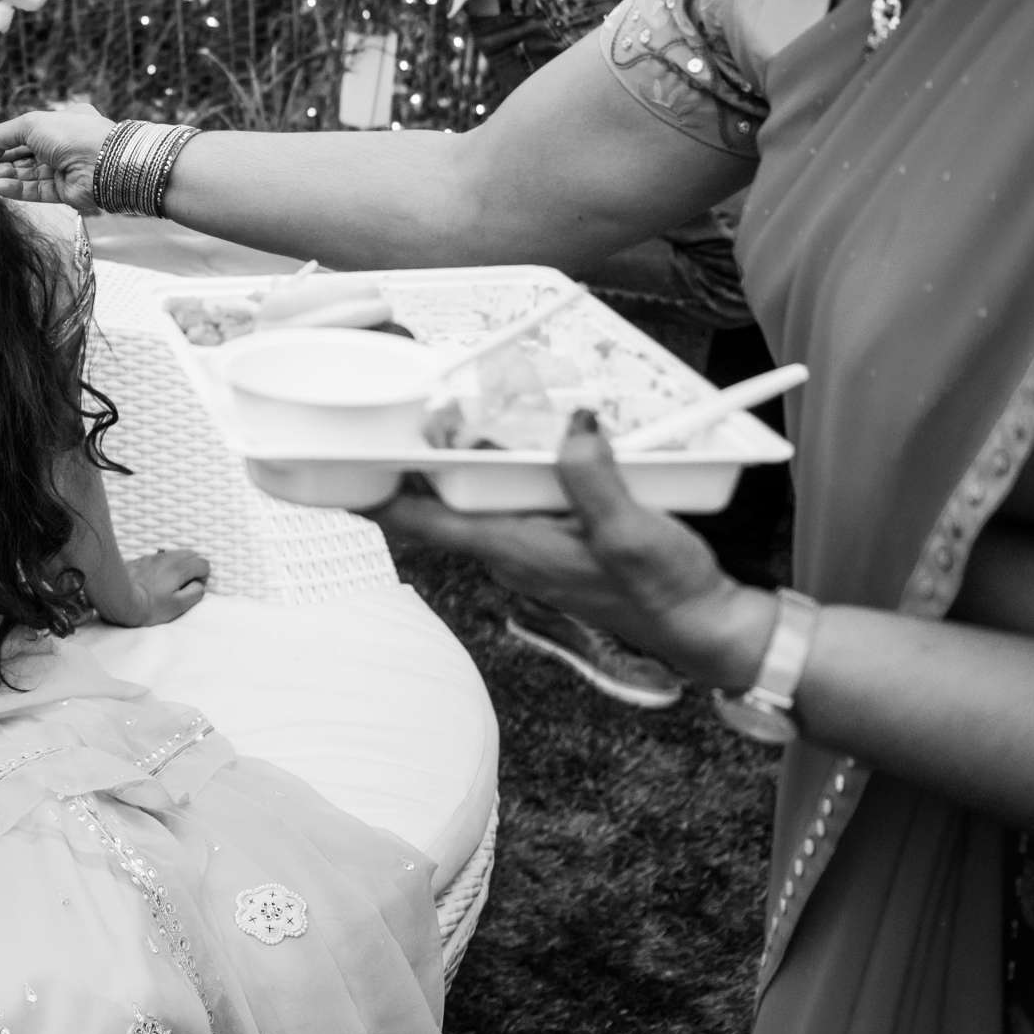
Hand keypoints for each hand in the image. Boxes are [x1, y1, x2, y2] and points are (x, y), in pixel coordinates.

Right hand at [0, 108, 116, 212]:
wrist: (104, 163)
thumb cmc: (73, 135)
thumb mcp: (30, 123)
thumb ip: (1, 135)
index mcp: (62, 122)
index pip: (27, 133)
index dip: (5, 143)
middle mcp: (64, 145)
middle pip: (25, 156)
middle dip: (3, 162)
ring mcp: (65, 169)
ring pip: (29, 174)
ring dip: (7, 177)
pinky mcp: (65, 191)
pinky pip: (36, 190)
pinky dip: (16, 189)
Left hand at [124, 546, 209, 625]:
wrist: (117, 598)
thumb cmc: (148, 607)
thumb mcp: (177, 606)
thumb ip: (195, 593)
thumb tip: (198, 584)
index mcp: (180, 568)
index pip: (203, 564)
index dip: (202, 578)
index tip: (191, 590)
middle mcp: (168, 558)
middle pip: (191, 554)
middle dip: (192, 569)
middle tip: (182, 586)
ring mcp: (152, 557)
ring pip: (174, 554)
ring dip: (177, 566)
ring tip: (168, 584)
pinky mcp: (140, 560)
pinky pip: (158, 558)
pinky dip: (162, 566)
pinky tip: (153, 580)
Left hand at [361, 411, 774, 687]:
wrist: (703, 627)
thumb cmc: (665, 590)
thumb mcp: (633, 532)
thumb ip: (594, 479)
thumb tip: (571, 426)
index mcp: (512, 549)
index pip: (419, 522)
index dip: (371, 496)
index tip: (329, 469)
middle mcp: (509, 550)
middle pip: (438, 501)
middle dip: (414, 457)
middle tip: (402, 406)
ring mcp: (530, 547)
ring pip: (475, 497)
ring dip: (462, 458)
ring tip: (454, 408)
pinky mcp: (555, 541)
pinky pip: (512, 500)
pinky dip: (505, 468)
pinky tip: (523, 440)